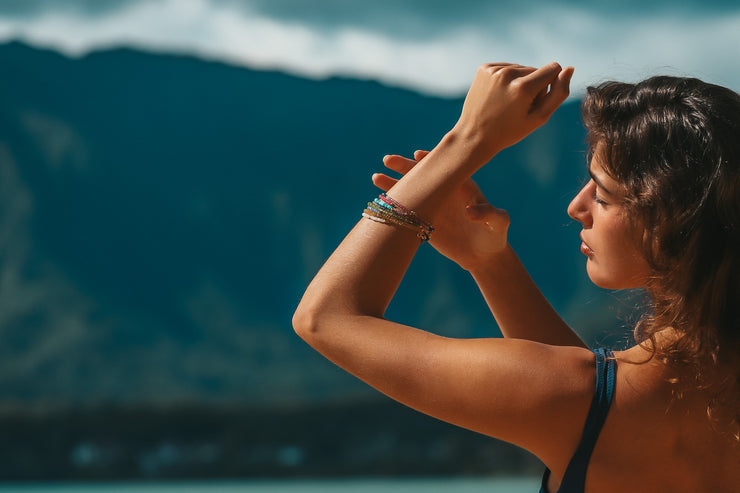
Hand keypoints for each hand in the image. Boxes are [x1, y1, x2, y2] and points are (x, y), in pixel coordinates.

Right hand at [373, 151, 509, 270]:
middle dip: (406, 167)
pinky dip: (395, 207)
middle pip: (423, 175)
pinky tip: (379, 202)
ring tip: (376, 177)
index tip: (418, 155)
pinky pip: (408, 212)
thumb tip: (470, 212)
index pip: (445, 169)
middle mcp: (445, 192)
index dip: (432, 161)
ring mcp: (434, 206)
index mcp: (462, 186)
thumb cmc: (495, 235)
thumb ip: (489, 213)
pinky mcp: (425, 222)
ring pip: (412, 191)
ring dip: (394, 184)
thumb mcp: (499, 223)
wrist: (483, 254)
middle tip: (388, 160)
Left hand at [453, 62, 572, 159]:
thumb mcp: (539, 117)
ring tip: (507, 102)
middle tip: (518, 107)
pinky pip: (506, 67)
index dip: (550, 85)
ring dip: (519, 82)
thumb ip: (559, 93)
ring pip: (521, 68)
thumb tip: (570, 68)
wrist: (474, 136)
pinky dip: (506, 79)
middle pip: (536, 69)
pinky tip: (498, 95)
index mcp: (523, 87)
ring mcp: (493, 70)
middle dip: (533, 86)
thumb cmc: (510, 131)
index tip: (537, 101)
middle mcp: (507, 74)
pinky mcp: (484, 68)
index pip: (554, 68)